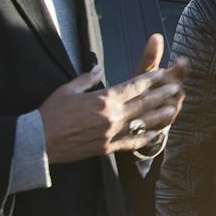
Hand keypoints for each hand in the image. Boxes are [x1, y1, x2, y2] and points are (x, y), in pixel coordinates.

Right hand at [39, 34, 187, 162]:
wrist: (38, 141)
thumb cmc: (50, 113)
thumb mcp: (68, 89)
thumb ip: (86, 77)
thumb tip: (98, 67)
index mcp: (103, 98)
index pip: (134, 85)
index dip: (151, 79)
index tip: (164, 74)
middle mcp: (112, 115)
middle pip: (144, 103)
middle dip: (162, 94)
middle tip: (177, 88)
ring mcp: (112, 133)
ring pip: (143, 123)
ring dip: (160, 115)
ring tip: (174, 108)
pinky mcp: (107, 148)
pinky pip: (132, 142)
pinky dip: (146, 138)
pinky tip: (157, 134)